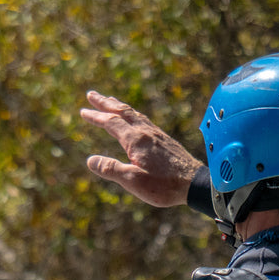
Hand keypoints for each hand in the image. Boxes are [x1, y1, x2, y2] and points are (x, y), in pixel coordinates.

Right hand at [82, 91, 199, 206]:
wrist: (196, 183)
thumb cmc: (164, 185)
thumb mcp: (133, 181)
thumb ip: (111, 169)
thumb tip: (90, 160)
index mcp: (136, 140)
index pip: (111, 122)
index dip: (96, 116)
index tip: (83, 111)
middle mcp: (147, 132)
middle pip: (123, 112)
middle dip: (105, 103)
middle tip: (92, 94)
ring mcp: (158, 135)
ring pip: (135, 114)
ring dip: (120, 106)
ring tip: (111, 101)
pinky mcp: (166, 140)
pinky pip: (145, 121)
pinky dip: (133, 114)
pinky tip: (136, 120)